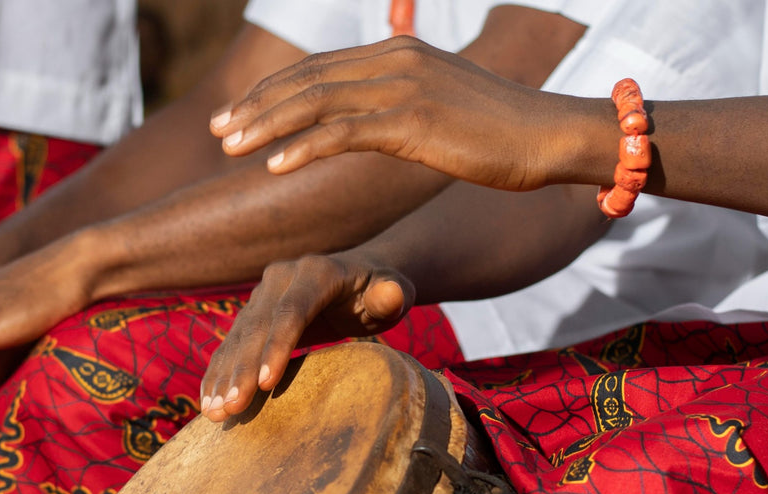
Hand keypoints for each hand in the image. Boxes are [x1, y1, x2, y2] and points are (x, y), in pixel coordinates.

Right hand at [200, 254, 411, 421]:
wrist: (358, 274)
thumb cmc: (381, 289)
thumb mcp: (394, 289)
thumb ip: (392, 294)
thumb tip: (390, 295)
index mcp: (316, 272)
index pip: (292, 311)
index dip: (277, 346)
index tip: (264, 383)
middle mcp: (281, 278)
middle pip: (257, 327)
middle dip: (241, 370)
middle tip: (231, 408)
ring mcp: (263, 295)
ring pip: (238, 337)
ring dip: (223, 376)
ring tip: (213, 413)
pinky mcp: (254, 313)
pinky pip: (231, 344)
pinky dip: (218, 372)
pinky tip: (208, 401)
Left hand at [209, 36, 571, 191]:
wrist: (549, 136)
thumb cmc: (498, 132)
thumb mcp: (441, 103)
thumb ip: (398, 103)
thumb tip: (363, 122)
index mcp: (399, 51)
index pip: (319, 68)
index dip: (271, 91)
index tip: (236, 113)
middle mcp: (396, 60)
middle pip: (307, 79)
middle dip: (255, 105)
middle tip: (217, 129)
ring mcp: (404, 88)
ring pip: (316, 102)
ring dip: (266, 126)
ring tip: (230, 147)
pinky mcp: (414, 122)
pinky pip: (344, 133)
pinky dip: (303, 148)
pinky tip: (273, 167)